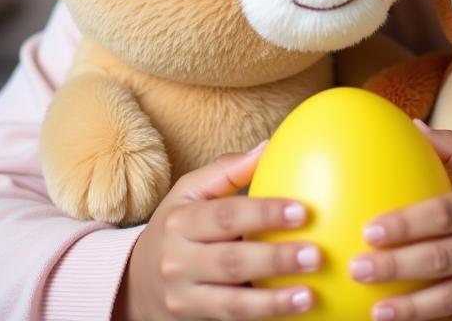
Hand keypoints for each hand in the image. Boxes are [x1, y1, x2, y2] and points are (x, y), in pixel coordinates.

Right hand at [113, 142, 320, 320]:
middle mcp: (179, 262)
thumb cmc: (177, 226)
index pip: (226, 216)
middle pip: (231, 262)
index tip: (302, 211)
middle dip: (275, 259)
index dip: (264, 213)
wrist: (135, 281)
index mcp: (182, 222)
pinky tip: (293, 313)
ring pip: (232, 304)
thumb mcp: (189, 192)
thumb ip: (225, 171)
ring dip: (273, 302)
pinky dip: (262, 318)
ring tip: (309, 295)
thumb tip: (267, 147)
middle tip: (315, 255)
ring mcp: (184, 299)